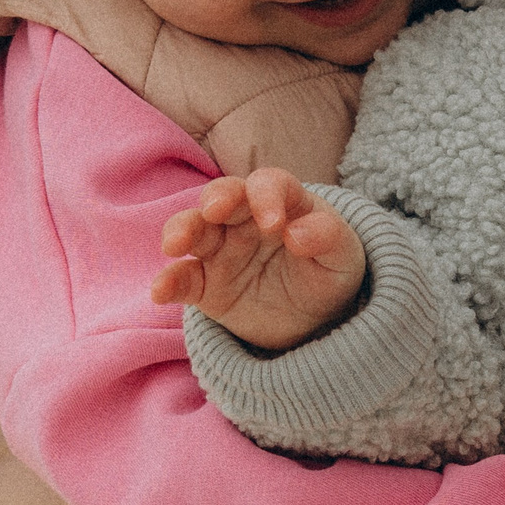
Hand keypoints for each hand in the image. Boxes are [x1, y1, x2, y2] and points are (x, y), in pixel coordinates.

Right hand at [152, 168, 367, 351]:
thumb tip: (297, 233)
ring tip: (174, 246)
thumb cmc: (328, 274)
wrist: (313, 321)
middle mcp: (244, 220)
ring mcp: (220, 251)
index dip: (267, 196)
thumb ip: (328, 236)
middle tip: (215, 211)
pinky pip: (182, 279)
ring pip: (193, 229)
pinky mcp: (204, 284)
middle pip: (221, 196)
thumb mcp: (343, 257)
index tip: (274, 225)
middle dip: (215, 198)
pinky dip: (168, 283)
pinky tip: (160, 292)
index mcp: (281, 203)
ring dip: (180, 231)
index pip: (268, 184)